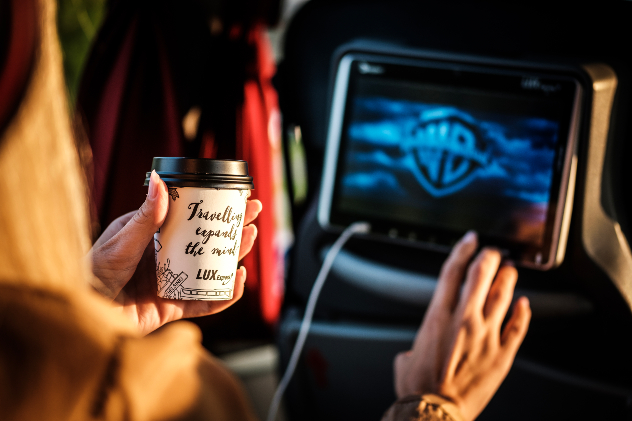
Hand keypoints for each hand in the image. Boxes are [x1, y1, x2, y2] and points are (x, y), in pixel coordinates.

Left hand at [89, 171, 261, 334]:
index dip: (214, 208)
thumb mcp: (121, 241)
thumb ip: (145, 216)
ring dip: (233, 256)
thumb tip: (160, 180)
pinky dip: (225, 295)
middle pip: (207, 243)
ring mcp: (172, 282)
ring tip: (249, 239)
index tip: (235, 197)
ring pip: (211, 269)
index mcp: (152, 237)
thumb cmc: (92, 274)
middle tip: (253, 216)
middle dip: (232, 230)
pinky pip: (206, 302)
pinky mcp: (174, 307)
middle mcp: (165, 258)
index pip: (190, 218)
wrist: (83, 316)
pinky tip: (236, 280)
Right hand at [393, 232, 530, 420]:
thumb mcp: (406, 357)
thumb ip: (415, 345)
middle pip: (480, 276)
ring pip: (502, 296)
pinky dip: (522, 313)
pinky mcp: (501, 354)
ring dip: (507, 279)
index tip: (470, 241)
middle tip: (493, 252)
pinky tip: (524, 304)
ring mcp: (486, 336)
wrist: (435, 411)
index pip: (452, 273)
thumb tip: (414, 352)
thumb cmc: (419, 387)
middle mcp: (464, 321)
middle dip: (489, 258)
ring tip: (510, 270)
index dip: (462, 251)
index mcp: (438, 317)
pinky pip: (517, 327)